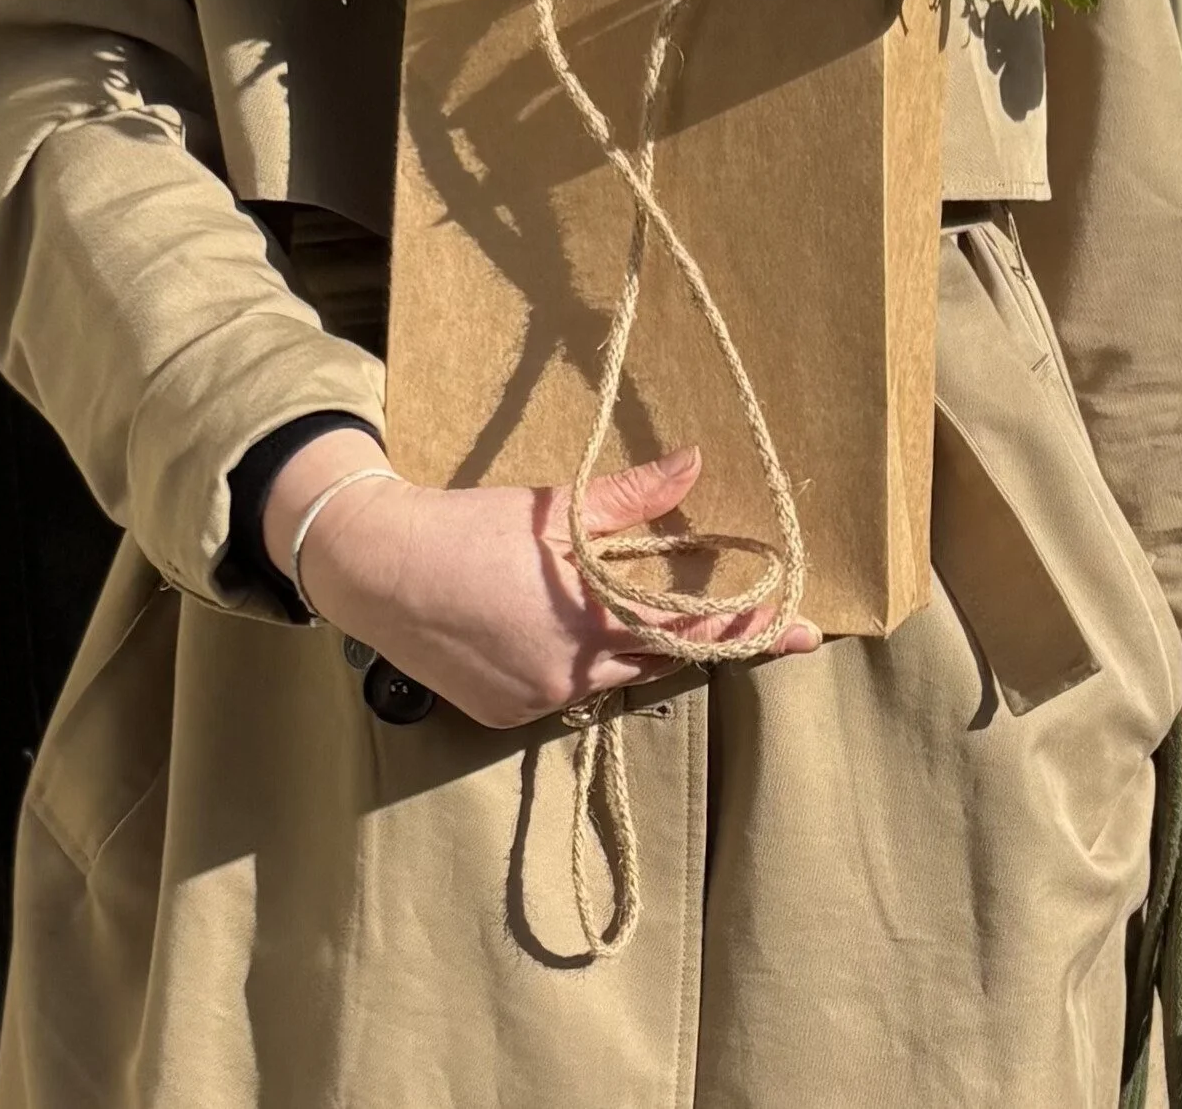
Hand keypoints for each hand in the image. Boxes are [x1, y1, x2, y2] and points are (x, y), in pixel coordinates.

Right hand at [264, 431, 821, 729]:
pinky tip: (541, 628)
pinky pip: (558, 693)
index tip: (807, 632)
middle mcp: (574, 672)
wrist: (375, 568)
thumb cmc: (468, 527)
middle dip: (692, 640)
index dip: (752, 630)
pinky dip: (567, 664)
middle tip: (736, 622)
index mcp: (594, 617)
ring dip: (623, 647)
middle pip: (657, 660)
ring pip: (607, 677)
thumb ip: (630, 497)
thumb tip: (695, 464)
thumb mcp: (552, 508)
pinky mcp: (501, 717)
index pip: (695, 630)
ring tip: (605, 607)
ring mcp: (537, 702)